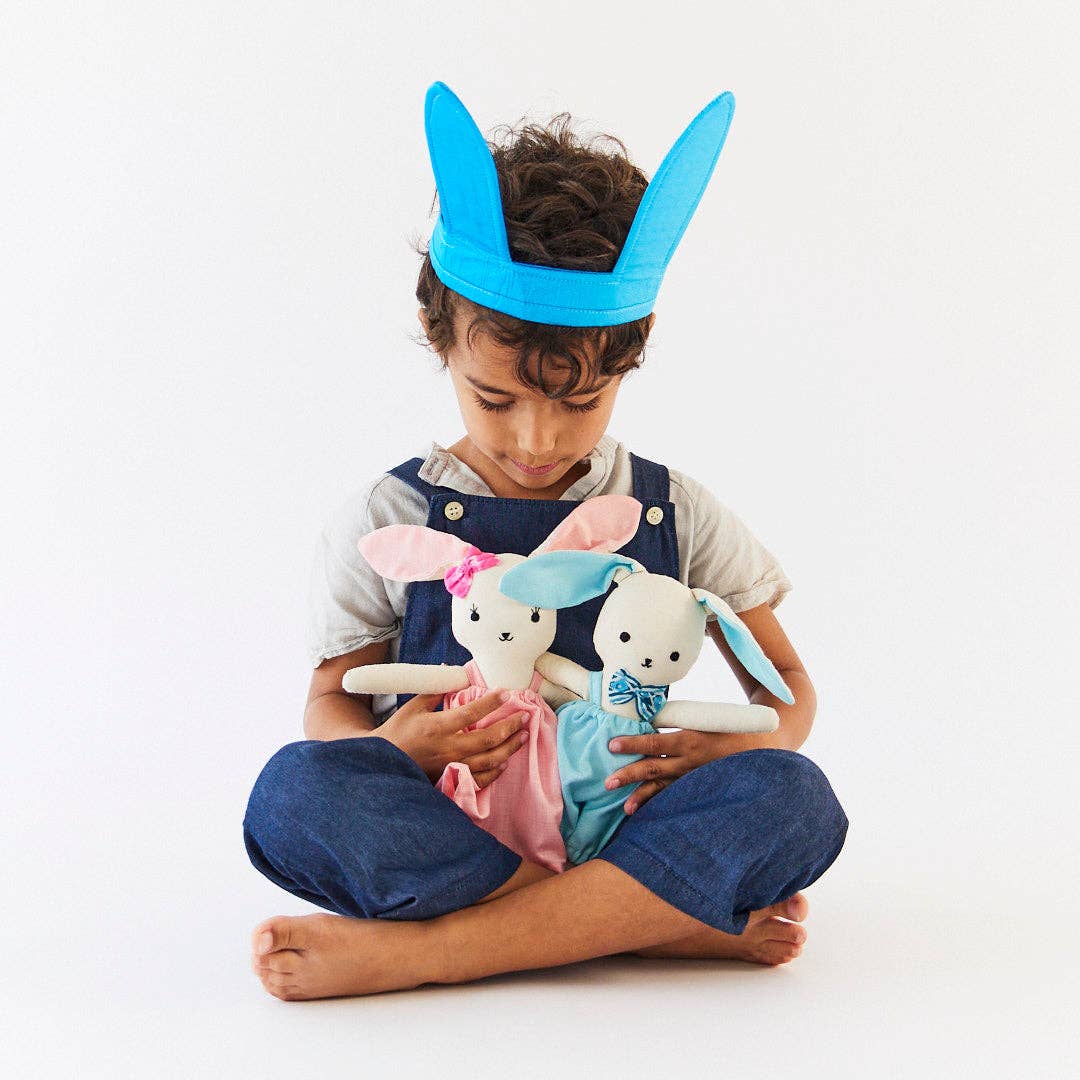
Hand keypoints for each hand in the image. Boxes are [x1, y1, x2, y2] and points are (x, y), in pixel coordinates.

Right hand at [373, 690, 527, 786]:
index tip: (506, 693)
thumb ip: (436, 691)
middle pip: (487, 739)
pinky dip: (494, 772)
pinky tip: (505, 762)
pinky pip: (478, 779)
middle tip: (524, 716)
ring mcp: (451, 766)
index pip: (470, 713)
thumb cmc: (398, 731)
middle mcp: (448, 748)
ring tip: (523, 736)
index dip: (490, 702)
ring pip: (488, 760)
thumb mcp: (413, 707)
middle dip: (509, 726)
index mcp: (437, 727)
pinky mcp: (450, 779)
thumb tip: (452, 671)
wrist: (384, 762)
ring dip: (509, 748)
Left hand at [604, 728, 729, 813]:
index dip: (632, 744)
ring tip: (625, 808)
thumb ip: (677, 721)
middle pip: (653, 770)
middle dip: (629, 775)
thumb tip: (648, 719)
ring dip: (643, 798)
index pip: (655, 743)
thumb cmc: (729, 729)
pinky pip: (677, 798)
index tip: (612, 745)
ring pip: (663, 790)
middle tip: (608, 782)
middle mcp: (690, 763)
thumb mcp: (703, 720)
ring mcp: (694, 779)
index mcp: (690, 740)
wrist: (760, 749)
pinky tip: (648, 814)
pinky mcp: (699, 789)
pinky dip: (662, 805)